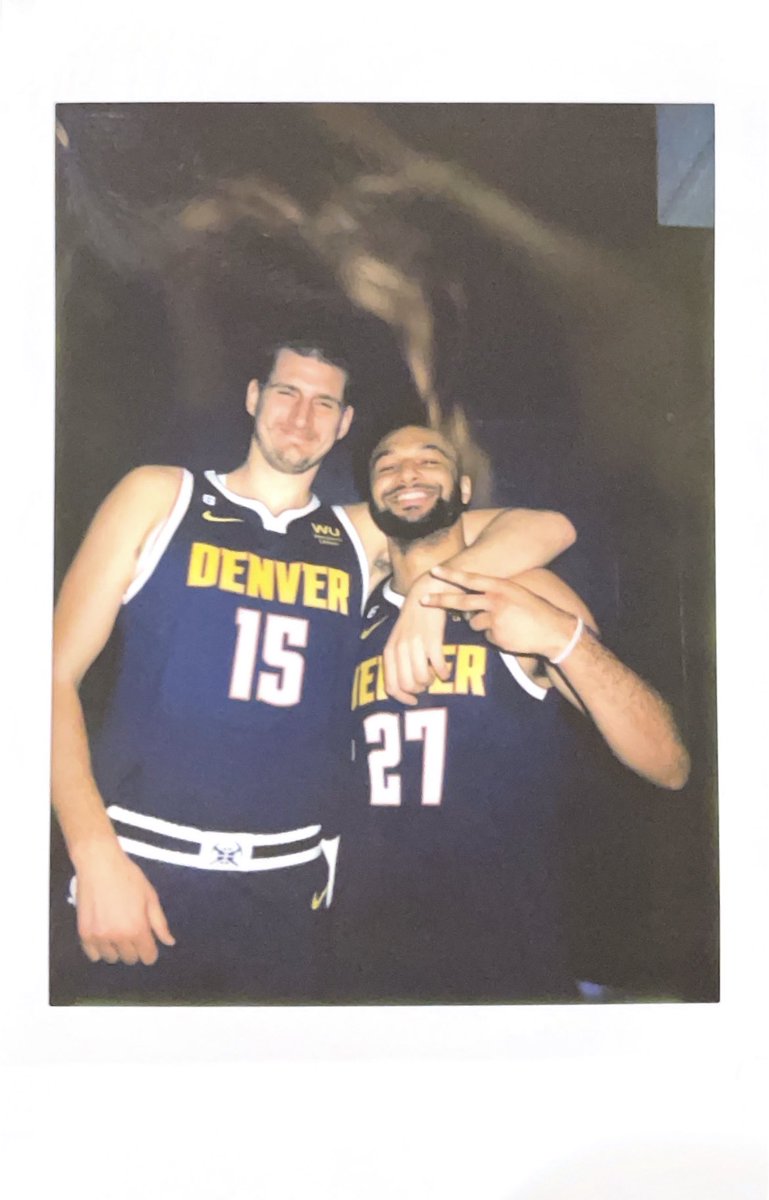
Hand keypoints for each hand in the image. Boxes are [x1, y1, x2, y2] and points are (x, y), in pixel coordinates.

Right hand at [72, 840, 175, 965]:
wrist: (99, 864)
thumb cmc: (128, 877)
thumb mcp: (150, 896)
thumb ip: (159, 923)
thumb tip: (169, 942)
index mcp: (137, 928)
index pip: (147, 957)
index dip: (150, 951)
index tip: (148, 942)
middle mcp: (118, 937)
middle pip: (130, 959)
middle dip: (134, 949)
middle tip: (132, 931)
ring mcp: (99, 937)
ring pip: (111, 958)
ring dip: (117, 949)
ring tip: (116, 932)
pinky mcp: (84, 934)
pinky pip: (93, 955)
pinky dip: (99, 949)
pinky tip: (103, 935)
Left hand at [382, 573, 452, 704]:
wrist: (426, 593)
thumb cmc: (413, 620)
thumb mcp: (398, 638)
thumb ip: (398, 659)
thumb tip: (404, 685)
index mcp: (390, 650)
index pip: (390, 685)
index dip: (402, 698)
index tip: (414, 700)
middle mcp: (400, 649)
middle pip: (407, 685)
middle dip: (419, 689)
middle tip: (427, 682)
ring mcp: (416, 645)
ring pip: (422, 679)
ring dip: (431, 681)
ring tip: (435, 674)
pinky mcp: (433, 640)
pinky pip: (438, 667)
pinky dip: (444, 673)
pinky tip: (446, 670)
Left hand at [421, 564, 577, 659]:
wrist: (554, 631)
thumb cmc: (534, 611)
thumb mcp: (515, 593)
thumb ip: (494, 593)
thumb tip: (472, 602)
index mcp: (500, 586)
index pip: (471, 578)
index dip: (452, 574)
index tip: (434, 571)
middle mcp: (495, 600)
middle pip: (461, 600)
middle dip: (440, 600)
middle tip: (422, 600)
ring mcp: (495, 618)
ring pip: (474, 622)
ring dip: (483, 625)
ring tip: (506, 624)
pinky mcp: (496, 635)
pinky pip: (486, 636)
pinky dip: (494, 636)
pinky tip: (510, 634)